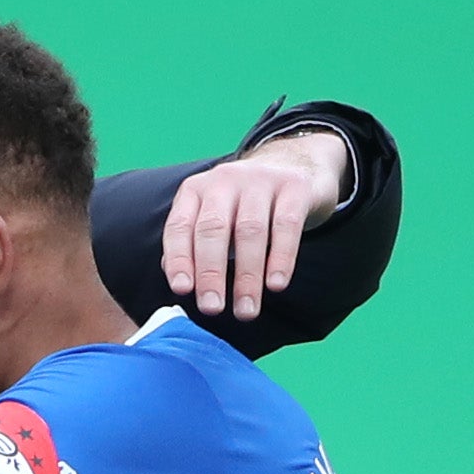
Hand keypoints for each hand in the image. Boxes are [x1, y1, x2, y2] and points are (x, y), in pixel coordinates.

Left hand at [161, 129, 350, 320]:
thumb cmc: (244, 204)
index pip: (179, 227)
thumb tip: (179, 281)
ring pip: (249, 231)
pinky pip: (285, 226)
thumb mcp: (214, 216)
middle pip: (213, 230)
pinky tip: (276, 285)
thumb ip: (193, 244)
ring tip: (246, 310)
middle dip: (210, 273)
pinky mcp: (294, 186)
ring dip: (246, 276)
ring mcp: (260, 180)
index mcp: (195, 190)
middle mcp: (224, 181)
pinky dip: (280, 258)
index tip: (182, 291)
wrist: (295, 164)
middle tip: (212, 308)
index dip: (179, 259)